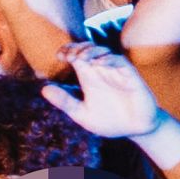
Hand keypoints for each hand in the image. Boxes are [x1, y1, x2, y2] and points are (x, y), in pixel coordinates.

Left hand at [38, 41, 168, 142]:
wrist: (136, 130)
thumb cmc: (109, 121)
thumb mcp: (82, 114)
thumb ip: (65, 102)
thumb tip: (43, 89)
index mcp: (89, 77)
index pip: (76, 56)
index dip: (67, 51)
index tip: (59, 56)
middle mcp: (102, 70)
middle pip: (88, 49)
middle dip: (78, 48)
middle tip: (68, 56)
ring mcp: (116, 72)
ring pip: (103, 52)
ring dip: (91, 51)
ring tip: (81, 58)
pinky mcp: (130, 76)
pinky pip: (120, 62)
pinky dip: (109, 60)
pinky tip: (99, 64)